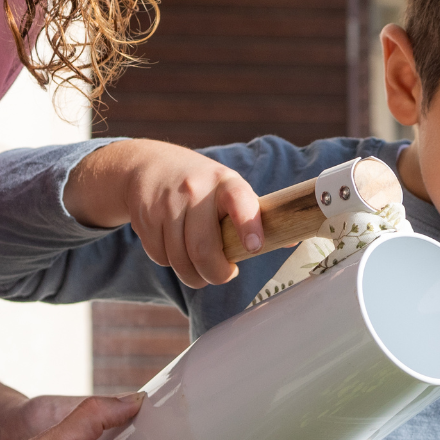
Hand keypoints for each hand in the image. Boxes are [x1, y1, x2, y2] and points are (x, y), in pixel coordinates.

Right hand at [62, 138, 262, 287]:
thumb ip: (257, 215)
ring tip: (201, 269)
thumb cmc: (203, 185)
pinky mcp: (144, 217)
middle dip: (216, 274)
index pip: (240, 202)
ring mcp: (166, 203)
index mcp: (226, 183)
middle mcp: (194, 190)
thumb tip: (295, 239)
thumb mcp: (231, 189)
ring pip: (179, 259)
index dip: (249, 226)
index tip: (254, 248)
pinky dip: (170, 262)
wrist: (150, 165)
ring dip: (193, 275)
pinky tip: (176, 249)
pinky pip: (160, 256)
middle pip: (204, 249)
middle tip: (223, 275)